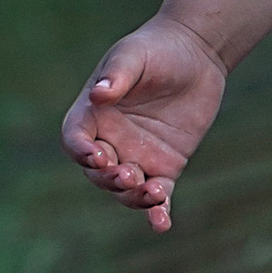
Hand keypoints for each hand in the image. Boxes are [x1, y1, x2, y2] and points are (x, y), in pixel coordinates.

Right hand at [61, 15, 225, 231]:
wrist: (196, 54)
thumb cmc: (157, 48)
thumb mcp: (134, 54)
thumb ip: (117, 74)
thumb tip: (99, 93)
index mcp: (93, 114)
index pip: (75, 140)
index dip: (81, 152)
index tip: (98, 155)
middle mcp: (110, 140)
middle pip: (97, 173)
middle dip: (109, 178)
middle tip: (128, 173)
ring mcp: (136, 156)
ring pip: (125, 189)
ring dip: (133, 196)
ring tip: (153, 192)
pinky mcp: (165, 166)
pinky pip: (157, 196)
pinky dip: (157, 213)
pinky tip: (162, 224)